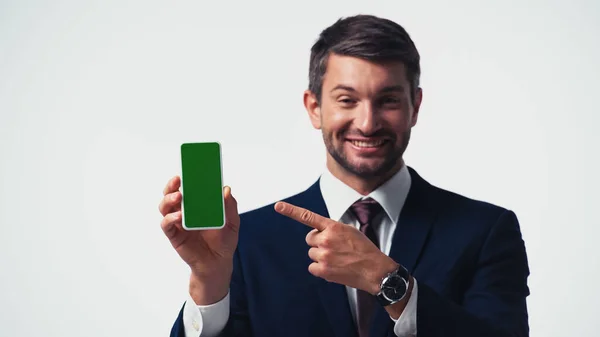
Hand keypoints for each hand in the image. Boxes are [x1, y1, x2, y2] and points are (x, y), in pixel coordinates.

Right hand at [159, 176, 239, 303]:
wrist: (218, 263)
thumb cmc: (224, 241)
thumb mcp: (232, 222)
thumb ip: (229, 206)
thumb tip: (226, 189)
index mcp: (198, 204)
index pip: (189, 186)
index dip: (186, 176)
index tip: (188, 166)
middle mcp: (185, 210)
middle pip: (172, 193)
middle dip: (172, 184)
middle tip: (178, 179)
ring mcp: (178, 222)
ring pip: (165, 206)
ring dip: (169, 199)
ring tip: (178, 196)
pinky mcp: (174, 235)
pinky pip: (166, 225)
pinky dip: (169, 218)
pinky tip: (178, 216)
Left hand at [274, 201, 397, 294]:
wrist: (374, 270)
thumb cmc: (364, 250)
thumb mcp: (350, 231)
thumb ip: (333, 229)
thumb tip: (320, 233)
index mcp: (333, 226)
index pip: (308, 216)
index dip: (291, 210)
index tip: (278, 205)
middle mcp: (326, 239)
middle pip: (310, 239)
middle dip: (319, 242)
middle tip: (334, 248)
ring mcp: (323, 255)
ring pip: (312, 253)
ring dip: (321, 256)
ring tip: (338, 259)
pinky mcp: (322, 270)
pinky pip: (312, 267)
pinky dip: (320, 269)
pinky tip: (334, 268)